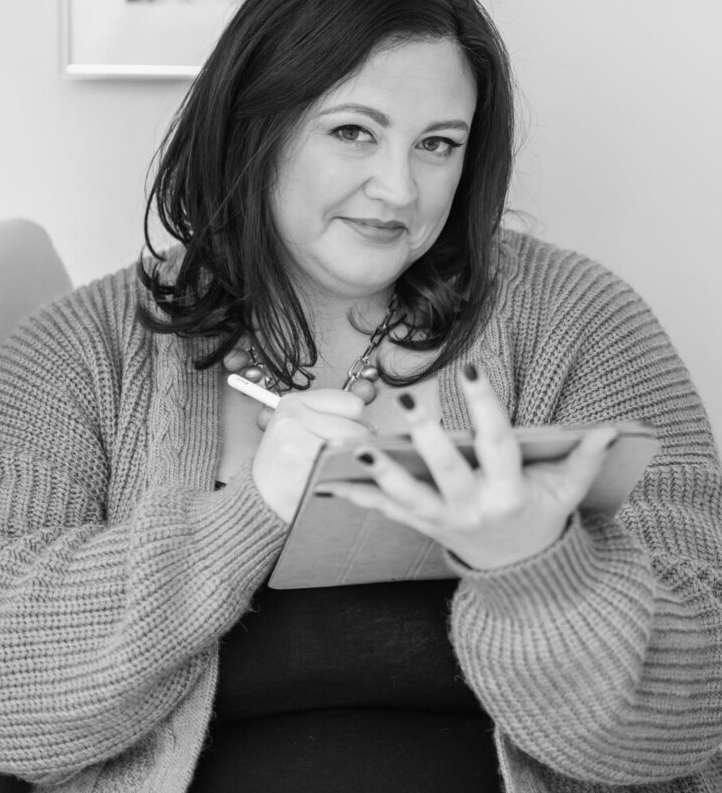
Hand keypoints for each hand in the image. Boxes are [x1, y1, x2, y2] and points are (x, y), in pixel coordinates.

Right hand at [251, 388, 372, 522]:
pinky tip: (331, 480)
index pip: (352, 404)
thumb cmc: (287, 463)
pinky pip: (341, 470)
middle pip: (357, 428)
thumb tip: (370, 424)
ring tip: (336, 469)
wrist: (260, 497)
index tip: (349, 436)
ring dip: (353, 462)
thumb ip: (331, 416)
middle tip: (344, 458)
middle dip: (359, 446)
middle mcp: (292, 418)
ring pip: (352, 449)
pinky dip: (344, 478)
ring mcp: (296, 442)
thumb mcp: (300, 426)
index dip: (358, 423)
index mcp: (294, 402)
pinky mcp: (301, 469)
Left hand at [317, 365, 616, 569]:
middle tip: (406, 400)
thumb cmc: (540, 518)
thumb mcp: (566, 492)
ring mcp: (442, 521)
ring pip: (407, 496)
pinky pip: (385, 511)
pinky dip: (356, 496)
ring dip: (380, 471)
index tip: (471, 367)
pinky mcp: (420, 527)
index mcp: (510, 492)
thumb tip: (613, 427)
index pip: (497, 443)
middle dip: (425, 437)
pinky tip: (326, 481)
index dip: (486, 404)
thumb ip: (585, 459)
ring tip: (354, 447)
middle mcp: (472, 508)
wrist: (520, 572)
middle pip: (446, 470)